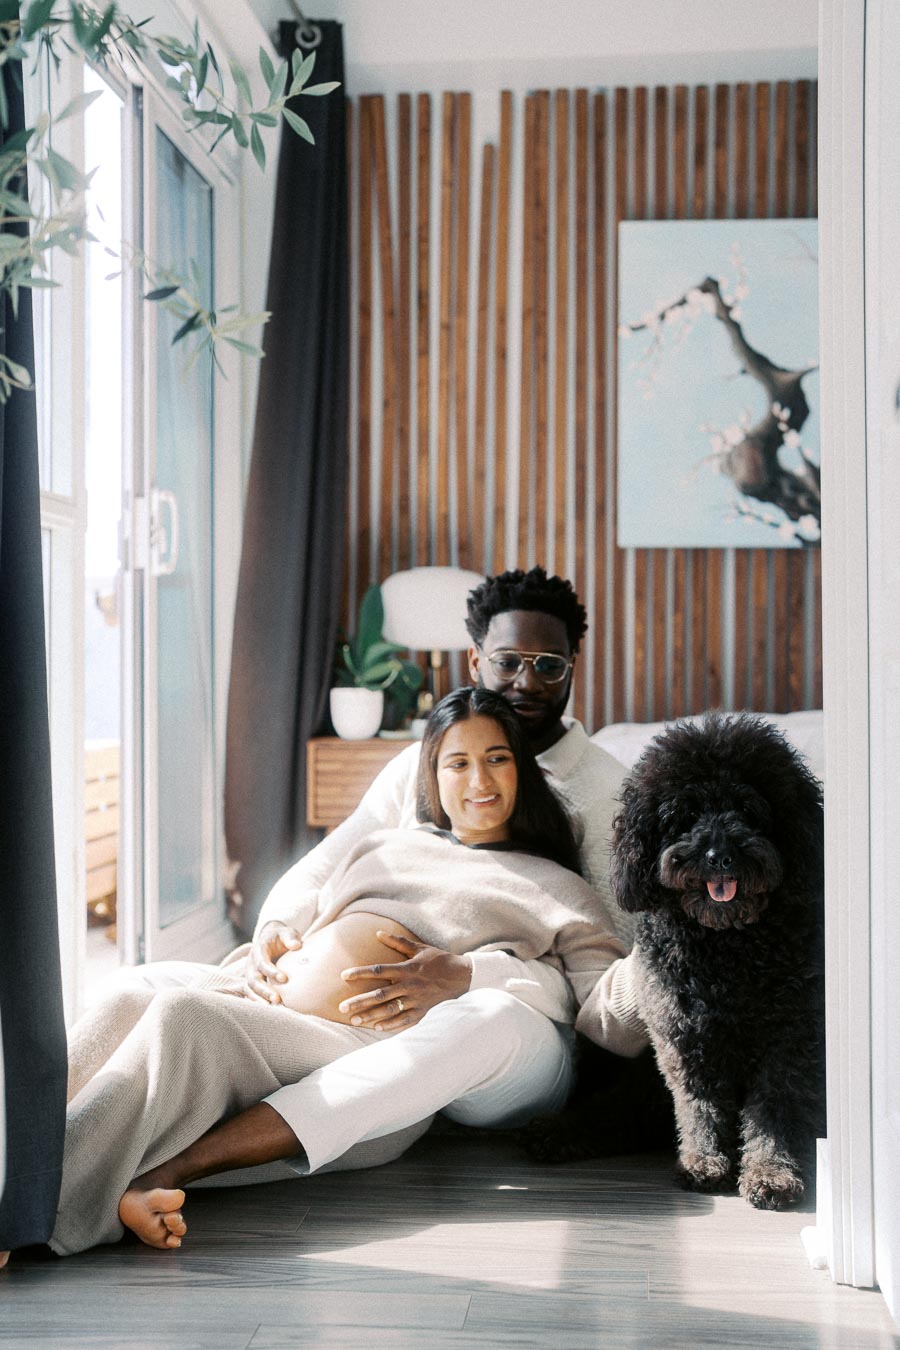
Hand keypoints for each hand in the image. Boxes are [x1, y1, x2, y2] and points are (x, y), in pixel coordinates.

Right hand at [244, 920, 301, 1003]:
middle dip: (264, 990)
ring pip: (250, 990)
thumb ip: (290, 937)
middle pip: (253, 979)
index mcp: (258, 950)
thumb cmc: (282, 938)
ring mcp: (250, 974)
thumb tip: (296, 946)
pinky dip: (258, 1003)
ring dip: (260, 999)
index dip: (271, 971)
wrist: (272, 941)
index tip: (284, 978)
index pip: (261, 962)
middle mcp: (251, 964)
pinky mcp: (252, 983)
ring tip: (273, 1008)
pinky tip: (269, 1012)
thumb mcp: (287, 933)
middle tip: (277, 999)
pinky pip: (251, 995)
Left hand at [338, 932, 471, 1030]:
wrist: (464, 977)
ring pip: (389, 1010)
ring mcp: (416, 1001)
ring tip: (354, 1021)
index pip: (378, 970)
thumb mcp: (420, 948)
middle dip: (360, 1002)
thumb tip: (378, 933)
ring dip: (371, 1016)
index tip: (343, 976)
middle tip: (342, 1008)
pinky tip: (377, 1028)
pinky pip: (404, 1021)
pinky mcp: (423, 1012)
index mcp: (407, 969)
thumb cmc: (440, 961)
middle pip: (380, 994)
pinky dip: (391, 1025)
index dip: (360, 973)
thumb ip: (398, 942)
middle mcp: (409, 986)